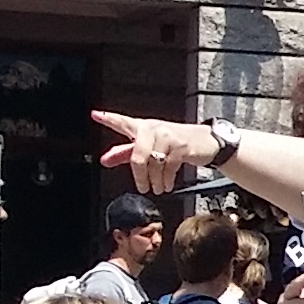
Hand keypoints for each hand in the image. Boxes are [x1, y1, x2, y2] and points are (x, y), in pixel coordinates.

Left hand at [90, 110, 213, 194]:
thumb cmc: (176, 143)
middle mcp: (154, 129)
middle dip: (139, 175)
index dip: (109, 119)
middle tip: (142, 186)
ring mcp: (168, 136)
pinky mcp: (181, 146)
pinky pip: (168, 167)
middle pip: (137, 154)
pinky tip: (166, 184)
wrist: (208, 142)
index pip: (124, 122)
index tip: (95, 115)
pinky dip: (166, 179)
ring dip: (154, 180)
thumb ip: (125, 153)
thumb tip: (105, 160)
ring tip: (156, 188)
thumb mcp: (149, 146)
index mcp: (143, 127)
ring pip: (153, 163)